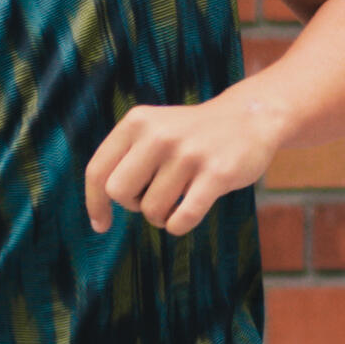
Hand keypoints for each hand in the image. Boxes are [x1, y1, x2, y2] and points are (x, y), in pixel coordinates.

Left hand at [81, 91, 283, 235]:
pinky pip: (182, 219)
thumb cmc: (191, 136)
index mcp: (137, 122)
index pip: (98, 171)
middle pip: (119, 194)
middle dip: (133, 206)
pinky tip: (187, 215)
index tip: (101, 224)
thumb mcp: (152, 131)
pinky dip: (179, 226)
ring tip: (177, 202)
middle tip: (153, 197)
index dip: (95, 204)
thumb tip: (99, 211)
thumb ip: (124, 159)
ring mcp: (188, 154)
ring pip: (151, 211)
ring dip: (162, 217)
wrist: (249, 118)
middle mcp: (159, 135)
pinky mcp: (217, 174)